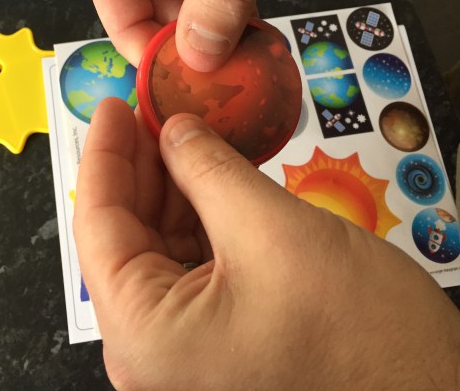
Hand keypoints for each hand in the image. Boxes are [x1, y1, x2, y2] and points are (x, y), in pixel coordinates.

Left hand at [74, 98, 459, 389]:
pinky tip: (210, 179)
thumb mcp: (271, 230)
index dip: (104, 156)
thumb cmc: (361, 338)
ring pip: (158, 250)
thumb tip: (176, 132)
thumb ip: (209, 171)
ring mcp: (184, 351)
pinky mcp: (217, 342)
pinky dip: (198, 219)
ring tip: (184, 137)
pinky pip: (190, 269)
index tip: (113, 107)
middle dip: (141, 169)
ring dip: (172, 190)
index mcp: (145, 335)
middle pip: (125, 238)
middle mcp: (151, 352)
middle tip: (152, 113)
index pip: (98, 227)